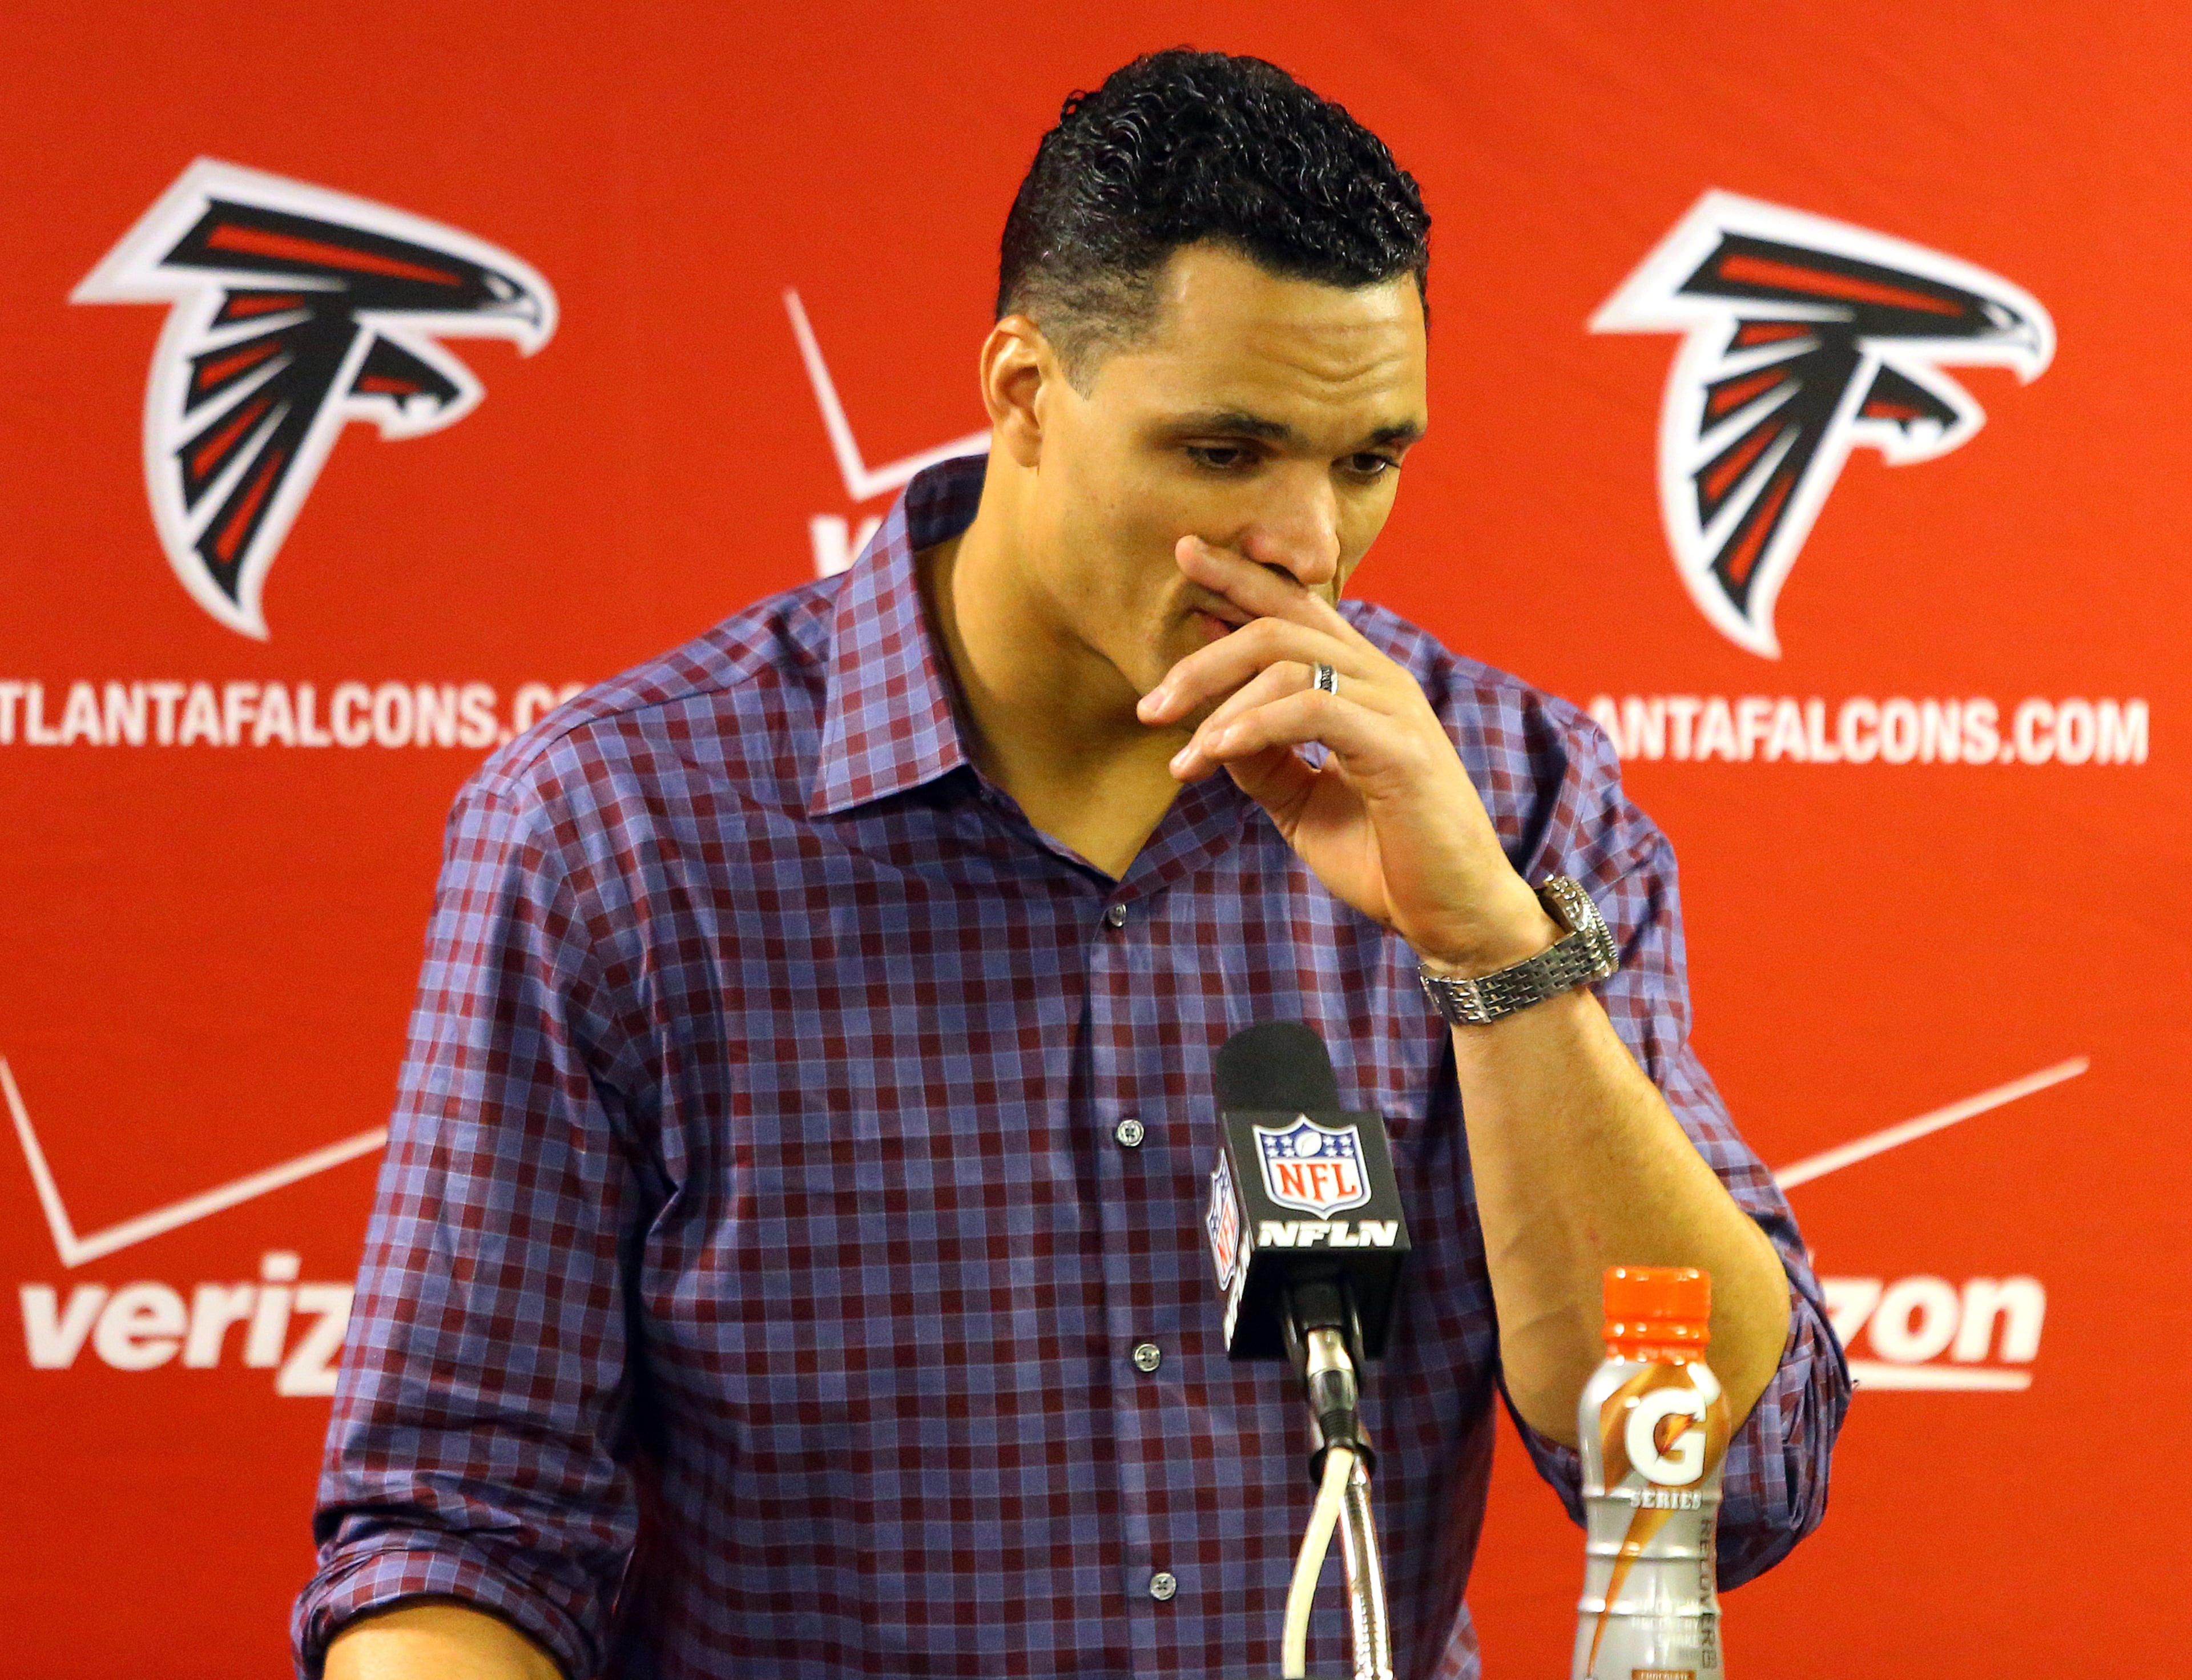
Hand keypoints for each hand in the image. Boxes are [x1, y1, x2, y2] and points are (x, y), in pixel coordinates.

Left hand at [1136, 537, 1557, 972]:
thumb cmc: (1383, 857)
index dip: (1240, 577)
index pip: (1295, 609)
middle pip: (1278, 627)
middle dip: (1203, 658)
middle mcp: (1379, 680)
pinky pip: (1313, 711)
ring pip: (1289, 663)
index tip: (1184, 554)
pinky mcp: (1399, 749)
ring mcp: (1393, 708)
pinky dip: (1254, 726)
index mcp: (1360, 683)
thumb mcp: (1302, 802)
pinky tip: (1215, 753)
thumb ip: (1262, 759)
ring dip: (1218, 706)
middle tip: (1149, 706)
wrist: (1450, 914)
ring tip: (1180, 755)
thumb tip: (1208, 726)